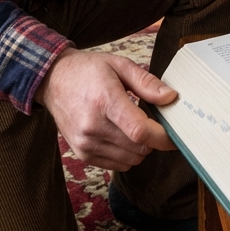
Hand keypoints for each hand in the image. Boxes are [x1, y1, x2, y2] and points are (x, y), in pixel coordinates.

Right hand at [35, 48, 176, 169]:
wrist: (53, 80)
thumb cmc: (88, 70)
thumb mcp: (120, 65)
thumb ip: (146, 83)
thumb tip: (171, 97)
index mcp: (104, 101)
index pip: (140, 131)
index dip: (163, 136)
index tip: (176, 134)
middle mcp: (93, 126)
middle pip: (139, 148)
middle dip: (153, 138)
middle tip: (149, 119)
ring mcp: (86, 143)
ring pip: (131, 160)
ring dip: (140, 147)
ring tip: (131, 124)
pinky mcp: (83, 154)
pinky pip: (118, 165)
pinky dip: (126, 154)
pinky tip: (119, 134)